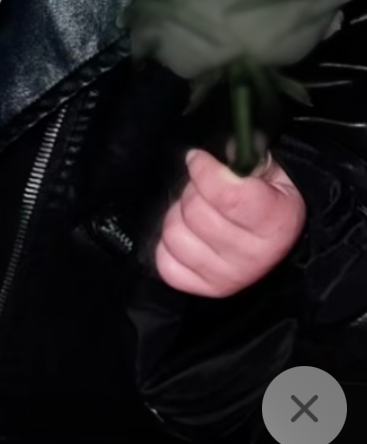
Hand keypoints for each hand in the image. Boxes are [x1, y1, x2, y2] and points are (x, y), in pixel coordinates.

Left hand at [154, 147, 306, 297]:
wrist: (278, 237)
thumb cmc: (270, 198)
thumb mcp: (270, 170)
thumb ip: (244, 157)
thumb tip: (210, 155)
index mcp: (276, 222)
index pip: (226, 195)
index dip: (204, 170)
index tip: (198, 159)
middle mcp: (255, 256)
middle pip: (196, 213)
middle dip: (193, 190)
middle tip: (203, 188)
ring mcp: (229, 277)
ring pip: (175, 234)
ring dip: (179, 214)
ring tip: (196, 211)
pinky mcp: (205, 288)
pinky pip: (166, 262)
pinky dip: (170, 244)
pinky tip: (189, 234)